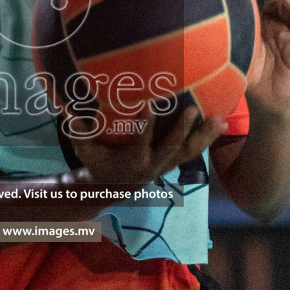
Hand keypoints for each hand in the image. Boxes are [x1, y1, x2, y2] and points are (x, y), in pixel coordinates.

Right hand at [68, 105, 226, 186]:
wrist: (115, 185)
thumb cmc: (99, 161)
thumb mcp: (85, 151)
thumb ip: (78, 133)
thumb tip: (66, 112)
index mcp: (133, 160)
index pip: (141, 142)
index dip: (145, 125)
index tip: (149, 105)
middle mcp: (154, 164)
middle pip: (172, 148)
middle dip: (183, 130)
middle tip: (192, 109)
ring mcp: (168, 163)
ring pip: (189, 151)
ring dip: (205, 136)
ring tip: (219, 118)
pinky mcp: (176, 161)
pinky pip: (195, 150)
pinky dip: (209, 138)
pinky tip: (223, 122)